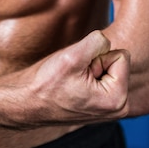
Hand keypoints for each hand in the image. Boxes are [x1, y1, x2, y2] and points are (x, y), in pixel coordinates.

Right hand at [0, 31, 129, 127]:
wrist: (25, 102)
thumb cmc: (45, 84)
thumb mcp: (72, 56)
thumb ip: (97, 41)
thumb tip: (107, 40)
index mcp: (117, 99)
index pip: (122, 55)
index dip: (97, 56)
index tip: (79, 72)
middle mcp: (119, 107)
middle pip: (118, 61)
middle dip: (96, 62)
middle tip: (74, 76)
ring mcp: (110, 107)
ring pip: (108, 67)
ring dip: (90, 68)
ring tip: (72, 80)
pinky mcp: (101, 104)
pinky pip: (102, 75)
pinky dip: (88, 75)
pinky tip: (73, 85)